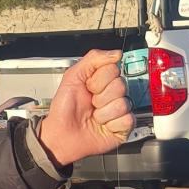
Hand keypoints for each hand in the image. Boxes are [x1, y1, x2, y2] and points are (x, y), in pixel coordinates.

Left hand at [39, 49, 133, 165]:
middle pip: (120, 86)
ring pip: (123, 103)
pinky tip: (103, 126)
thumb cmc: (64, 109)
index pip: (114, 69)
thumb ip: (93, 58)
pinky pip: (127, 120)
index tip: (88, 87)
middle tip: (91, 104)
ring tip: (95, 116)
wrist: (62, 134)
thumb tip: (116, 53)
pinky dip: (112, 124)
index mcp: (103, 80)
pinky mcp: (123, 128)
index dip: (99, 79)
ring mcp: (119, 111)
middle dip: (101, 96)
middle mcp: (113, 94)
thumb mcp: (73, 75)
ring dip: (104, 112)